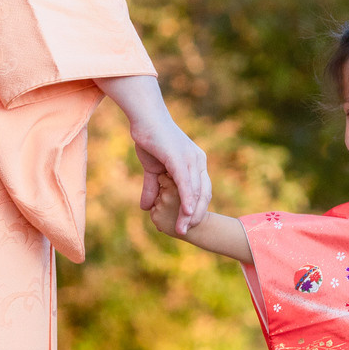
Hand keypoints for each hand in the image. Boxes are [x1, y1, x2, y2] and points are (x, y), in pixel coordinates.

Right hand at [129, 107, 210, 230]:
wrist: (144, 117)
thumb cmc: (150, 138)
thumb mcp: (152, 169)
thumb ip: (152, 188)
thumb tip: (146, 208)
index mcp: (195, 162)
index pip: (202, 191)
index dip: (197, 209)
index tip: (188, 224)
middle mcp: (198, 161)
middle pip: (204, 194)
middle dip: (196, 216)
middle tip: (186, 232)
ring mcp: (191, 159)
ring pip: (196, 192)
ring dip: (189, 213)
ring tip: (182, 229)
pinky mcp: (180, 158)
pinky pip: (186, 183)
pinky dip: (187, 199)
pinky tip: (185, 213)